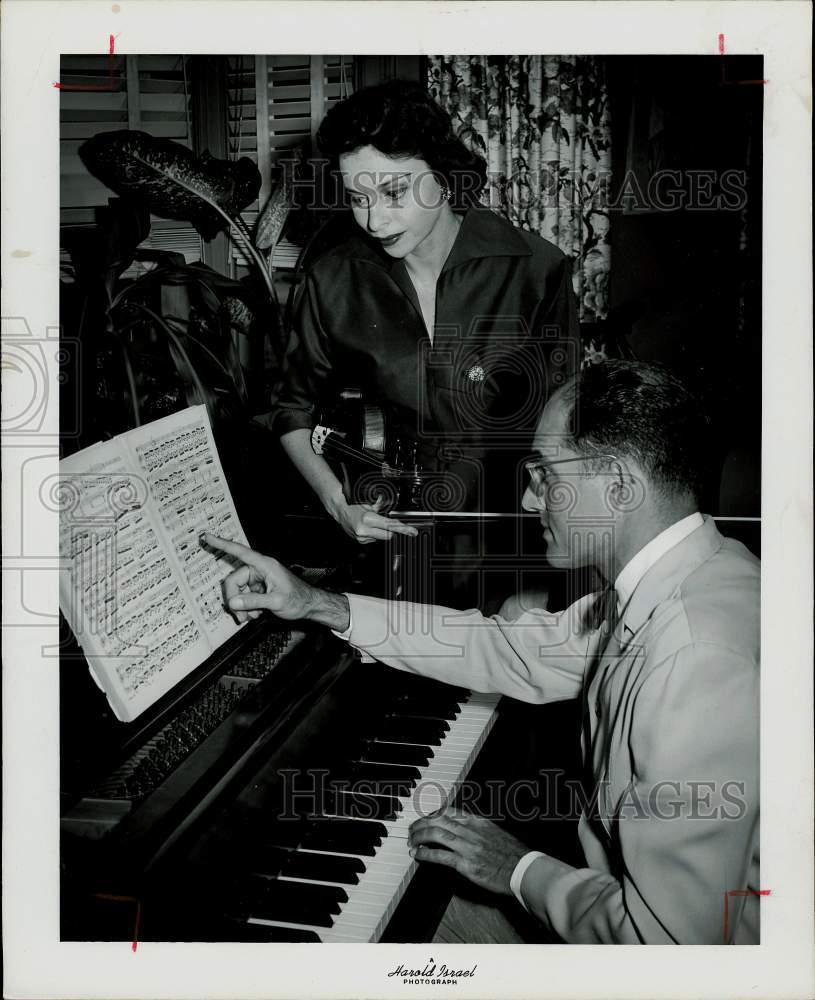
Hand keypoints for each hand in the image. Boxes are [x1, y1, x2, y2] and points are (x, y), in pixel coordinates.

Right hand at [200, 533, 349, 630]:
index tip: (206, 536)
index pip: (240, 552)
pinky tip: (255, 614)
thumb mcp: (276, 602)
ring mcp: (258, 579)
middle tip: (241, 617)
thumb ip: (254, 601)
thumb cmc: (298, 599)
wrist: (309, 606)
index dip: (221, 544)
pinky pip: (243, 596)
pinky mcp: (258, 588)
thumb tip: (233, 602)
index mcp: (265, 565)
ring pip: (237, 590)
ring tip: (252, 617)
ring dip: (241, 606)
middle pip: (234, 580)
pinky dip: (246, 607)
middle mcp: (259, 570)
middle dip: (235, 599)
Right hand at [330, 494, 417, 544]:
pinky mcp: (360, 541)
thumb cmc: (352, 503)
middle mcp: (364, 530)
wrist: (339, 509)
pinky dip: (374, 533)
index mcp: (368, 519)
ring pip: (381, 537)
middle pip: (388, 535)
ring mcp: (361, 537)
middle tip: (394, 524)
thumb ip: (382, 505)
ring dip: (382, 531)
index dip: (404, 529)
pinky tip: (369, 526)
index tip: (412, 532)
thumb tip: (393, 507)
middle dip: (393, 530)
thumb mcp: (369, 502)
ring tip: (373, 522)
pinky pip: (374, 539)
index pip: (390, 526)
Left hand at [407, 807, 527, 895]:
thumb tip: (463, 828)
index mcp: (478, 821)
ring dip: (419, 837)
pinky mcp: (467, 864)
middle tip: (412, 830)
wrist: (524, 869)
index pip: (449, 811)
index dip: (432, 814)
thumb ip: (478, 828)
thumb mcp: (495, 832)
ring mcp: (468, 847)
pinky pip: (440, 856)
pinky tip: (417, 855)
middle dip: (421, 824)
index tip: (425, 819)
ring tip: (411, 841)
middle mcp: (471, 831)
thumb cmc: (513, 854)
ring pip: (436, 834)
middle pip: (438, 820)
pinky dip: (425, 854)